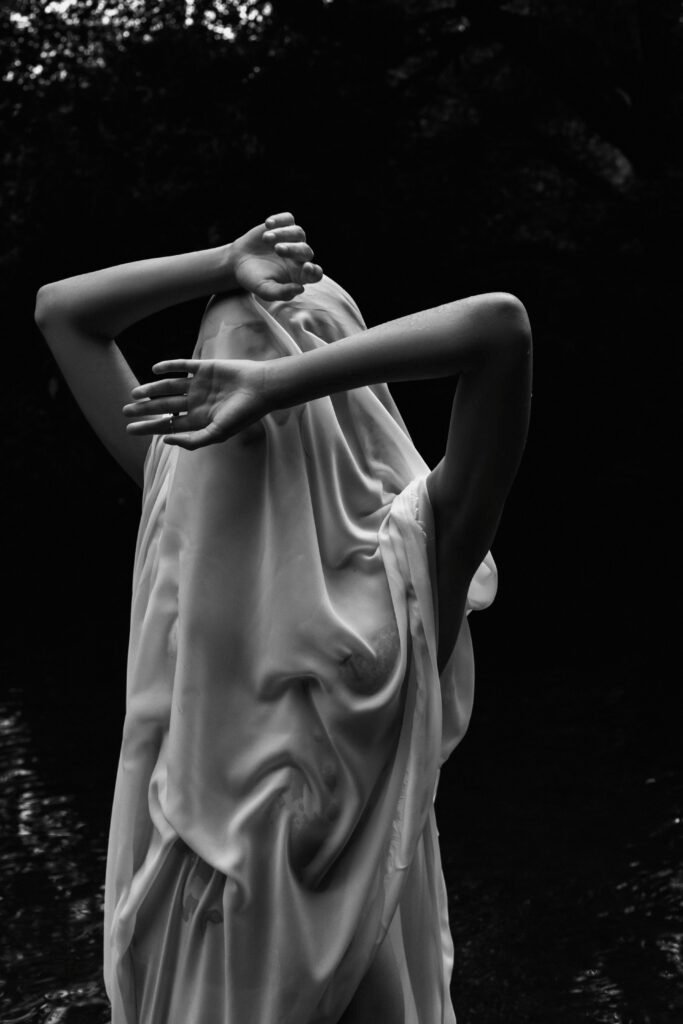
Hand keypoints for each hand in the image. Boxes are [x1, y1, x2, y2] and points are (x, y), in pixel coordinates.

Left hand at [123, 357, 276, 449]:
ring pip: (169, 386)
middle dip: (144, 409)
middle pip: (164, 406)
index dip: (148, 427)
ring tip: (135, 393)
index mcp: (199, 419)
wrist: (261, 389)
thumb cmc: (243, 415)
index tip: (129, 429)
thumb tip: (166, 439)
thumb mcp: (217, 434)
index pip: (168, 423)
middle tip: (125, 410)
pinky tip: (154, 369)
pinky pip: (182, 365)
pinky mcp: (204, 367)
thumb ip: (192, 441)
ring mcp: (199, 384)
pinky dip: (168, 366)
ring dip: (151, 389)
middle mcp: (196, 402)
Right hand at [231, 211, 322, 300]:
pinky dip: (280, 220)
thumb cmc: (254, 279)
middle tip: (277, 250)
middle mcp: (299, 257)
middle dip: (293, 249)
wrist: (239, 261)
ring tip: (266, 238)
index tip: (307, 268)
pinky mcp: (282, 226)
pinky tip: (268, 224)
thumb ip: (281, 293)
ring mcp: (292, 240)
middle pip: (306, 250)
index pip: (315, 274)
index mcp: (299, 275)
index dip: (314, 271)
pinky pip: (288, 219)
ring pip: (298, 232)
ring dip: (283, 234)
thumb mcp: (264, 290)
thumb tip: (300, 289)